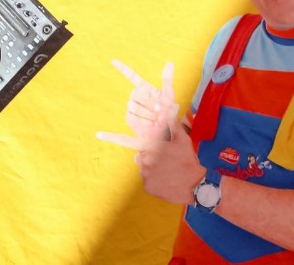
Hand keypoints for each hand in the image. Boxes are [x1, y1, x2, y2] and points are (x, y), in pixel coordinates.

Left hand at [97, 59, 205, 205]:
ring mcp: (145, 173)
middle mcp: (145, 159)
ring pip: (144, 168)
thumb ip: (171, 124)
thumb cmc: (188, 160)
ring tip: (168, 171)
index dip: (111, 137)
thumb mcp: (182, 139)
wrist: (195, 184)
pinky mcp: (148, 186)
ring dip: (153, 169)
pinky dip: (155, 181)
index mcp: (151, 146)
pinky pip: (148, 181)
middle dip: (150, 156)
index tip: (98, 134)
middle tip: (165, 161)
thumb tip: (167, 107)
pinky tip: (166, 180)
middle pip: (141, 155)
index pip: (127, 140)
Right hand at [108, 58, 175, 141]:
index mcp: (144, 87)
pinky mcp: (129, 118)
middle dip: (148, 103)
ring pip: (133, 107)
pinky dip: (144, 122)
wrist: (165, 130)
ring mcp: (131, 106)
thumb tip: (170, 63)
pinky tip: (150, 124)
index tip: (113, 60)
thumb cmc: (167, 111)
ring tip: (157, 119)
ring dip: (148, 114)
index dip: (122, 68)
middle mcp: (135, 95)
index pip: (131, 75)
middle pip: (135, 94)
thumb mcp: (169, 95)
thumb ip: (167, 79)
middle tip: (159, 110)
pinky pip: (132, 117)